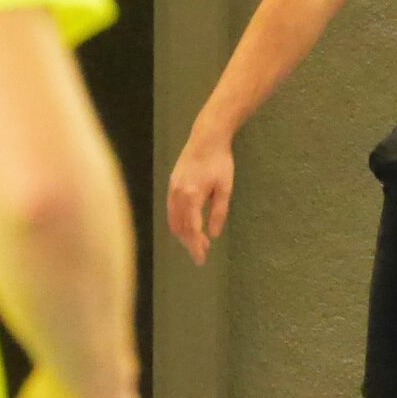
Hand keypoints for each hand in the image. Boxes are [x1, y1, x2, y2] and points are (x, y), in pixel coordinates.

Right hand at [165, 130, 234, 265]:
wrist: (206, 138)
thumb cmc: (220, 161)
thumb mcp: (225, 188)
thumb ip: (219, 212)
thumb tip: (214, 234)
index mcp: (191, 196)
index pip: (191, 229)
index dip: (195, 246)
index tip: (201, 259)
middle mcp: (177, 194)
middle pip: (179, 227)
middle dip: (189, 242)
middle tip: (202, 252)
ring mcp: (171, 189)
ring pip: (173, 220)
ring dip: (183, 233)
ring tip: (198, 241)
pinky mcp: (171, 184)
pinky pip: (171, 210)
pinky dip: (178, 222)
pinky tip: (189, 225)